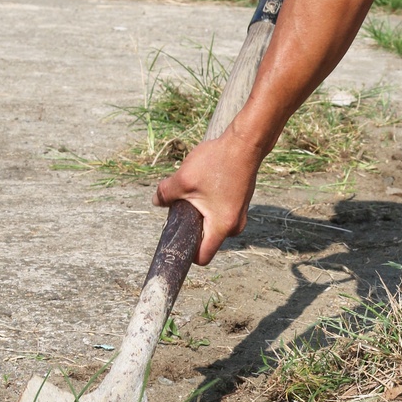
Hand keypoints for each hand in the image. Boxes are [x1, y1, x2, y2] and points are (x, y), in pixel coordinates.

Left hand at [153, 128, 258, 264]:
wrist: (245, 143)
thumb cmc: (218, 162)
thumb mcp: (183, 179)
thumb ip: (165, 194)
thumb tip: (157, 202)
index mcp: (222, 227)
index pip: (202, 257)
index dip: (186, 253)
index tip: (175, 238)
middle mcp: (234, 226)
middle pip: (206, 240)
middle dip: (191, 227)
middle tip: (182, 206)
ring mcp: (240, 215)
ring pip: (212, 225)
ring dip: (200, 213)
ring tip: (196, 190)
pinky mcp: (240, 204)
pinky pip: (220, 214)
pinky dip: (210, 205)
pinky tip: (207, 184)